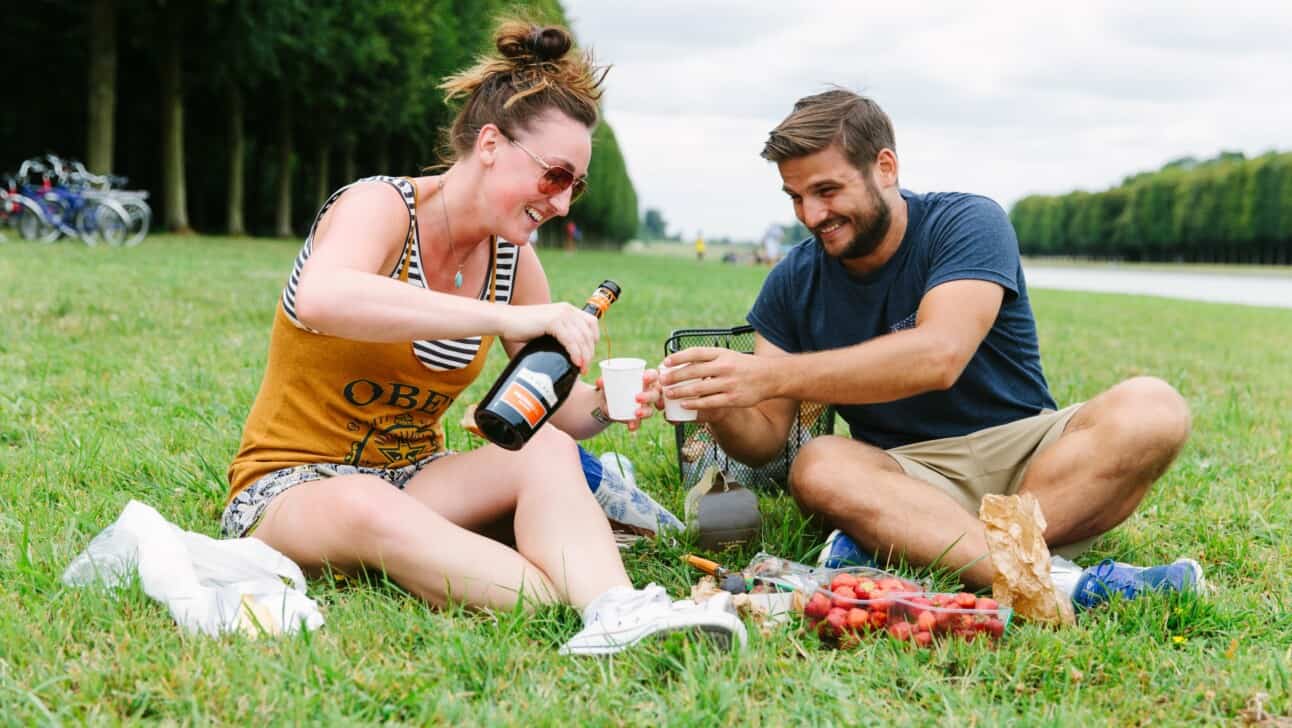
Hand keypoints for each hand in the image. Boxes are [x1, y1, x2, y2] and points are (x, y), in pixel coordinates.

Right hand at [503, 303, 598, 371]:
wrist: (505, 321)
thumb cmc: (523, 328)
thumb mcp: (547, 329)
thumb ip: (560, 335)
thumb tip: (569, 355)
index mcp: (567, 309)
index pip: (591, 323)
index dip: (594, 340)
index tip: (588, 355)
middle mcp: (567, 309)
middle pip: (588, 333)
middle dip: (589, 352)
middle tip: (585, 368)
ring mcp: (560, 314)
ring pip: (581, 338)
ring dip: (584, 356)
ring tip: (581, 369)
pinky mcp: (552, 321)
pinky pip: (570, 340)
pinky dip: (575, 352)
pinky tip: (575, 362)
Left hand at [594, 373, 659, 431]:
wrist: (608, 402)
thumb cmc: (613, 386)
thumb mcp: (608, 382)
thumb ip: (604, 381)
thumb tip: (599, 381)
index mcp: (644, 379)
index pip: (653, 375)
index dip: (652, 376)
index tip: (644, 378)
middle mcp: (648, 392)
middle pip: (655, 393)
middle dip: (648, 396)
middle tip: (637, 397)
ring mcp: (645, 406)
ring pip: (650, 409)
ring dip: (645, 412)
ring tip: (636, 413)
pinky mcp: (639, 417)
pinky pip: (641, 422)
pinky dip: (636, 424)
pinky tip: (631, 426)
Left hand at [659, 347, 779, 411]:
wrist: (769, 377)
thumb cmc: (743, 366)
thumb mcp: (728, 355)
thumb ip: (709, 357)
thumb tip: (683, 360)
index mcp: (722, 354)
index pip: (696, 353)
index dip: (679, 357)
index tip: (666, 362)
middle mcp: (724, 367)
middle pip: (694, 371)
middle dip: (675, 376)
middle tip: (662, 381)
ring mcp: (728, 383)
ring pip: (699, 388)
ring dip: (681, 392)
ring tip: (668, 394)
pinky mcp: (732, 399)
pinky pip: (709, 402)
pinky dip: (695, 404)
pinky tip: (684, 405)